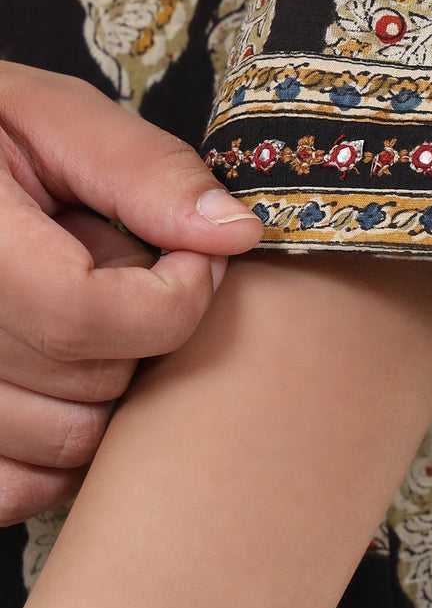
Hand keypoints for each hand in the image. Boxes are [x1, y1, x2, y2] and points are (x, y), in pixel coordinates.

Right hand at [0, 62, 262, 523]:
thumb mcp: (51, 118)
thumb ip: (140, 169)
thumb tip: (234, 234)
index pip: (79, 315)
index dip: (170, 299)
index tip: (195, 263)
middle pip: (84, 387)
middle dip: (142, 338)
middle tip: (123, 277)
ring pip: (61, 448)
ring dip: (107, 392)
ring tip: (80, 318)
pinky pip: (14, 489)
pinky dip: (60, 456)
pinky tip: (64, 384)